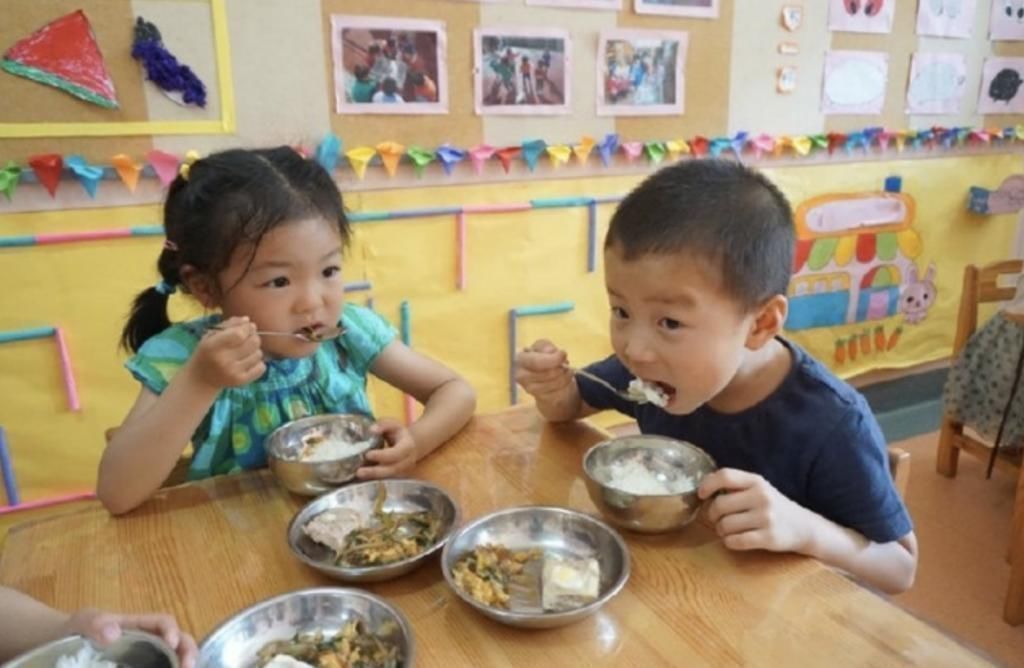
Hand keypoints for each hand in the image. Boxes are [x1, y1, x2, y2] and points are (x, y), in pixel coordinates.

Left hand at [62, 608, 196, 667]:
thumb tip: (114, 635)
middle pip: (178, 642)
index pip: (164, 623)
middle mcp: (147, 641)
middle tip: (189, 667)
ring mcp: (144, 659)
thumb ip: (95, 623)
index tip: (172, 644)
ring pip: (171, 659)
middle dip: (188, 651)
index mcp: (139, 625)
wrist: (57, 647)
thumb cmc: (74, 630)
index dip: (172, 631)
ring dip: (182, 664)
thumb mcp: (82, 622)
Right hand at [187, 316, 265, 389]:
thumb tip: (248, 320)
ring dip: (255, 350)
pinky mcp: (241, 381)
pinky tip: (248, 361)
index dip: (246, 328)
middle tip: (247, 338)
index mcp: (212, 346)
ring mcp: (233, 373)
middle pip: (253, 342)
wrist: (201, 378)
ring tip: (245, 351)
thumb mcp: (212, 335)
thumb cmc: (208, 351)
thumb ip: (229, 325)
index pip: (239, 334)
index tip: (245, 327)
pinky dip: (258, 362)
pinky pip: (262, 367)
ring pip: (259, 354)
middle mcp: (223, 361)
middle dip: (253, 336)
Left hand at [357, 417, 417, 478]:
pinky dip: (372, 478)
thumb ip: (383, 425)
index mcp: (408, 447)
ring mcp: (401, 471)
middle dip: (375, 472)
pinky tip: (360, 477)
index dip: (382, 455)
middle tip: (359, 472)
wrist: (410, 445)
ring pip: (387, 476)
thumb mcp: (393, 424)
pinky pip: (383, 478)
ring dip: (372, 477)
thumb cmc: (399, 433)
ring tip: (357, 475)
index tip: (367, 454)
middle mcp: (406, 461)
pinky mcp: (394, 476)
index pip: (396, 454)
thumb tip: (371, 430)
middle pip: (392, 469)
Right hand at [513, 339, 572, 401]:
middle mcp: (521, 376)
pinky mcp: (541, 399)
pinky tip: (564, 380)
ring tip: (565, 370)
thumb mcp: (544, 348)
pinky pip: (559, 392)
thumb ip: (545, 346)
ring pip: (556, 383)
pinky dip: (565, 384)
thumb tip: (551, 351)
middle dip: (561, 367)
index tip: (563, 354)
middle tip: (565, 363)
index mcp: (520, 360)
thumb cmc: (545, 360)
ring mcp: (530, 390)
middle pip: (548, 373)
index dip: (552, 359)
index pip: (536, 362)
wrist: (546, 379)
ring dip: (565, 375)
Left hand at [699, 468, 813, 553]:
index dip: (707, 485)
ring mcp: (766, 517)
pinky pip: (735, 541)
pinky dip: (729, 543)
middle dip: (713, 515)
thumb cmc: (773, 506)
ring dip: (721, 531)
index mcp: (756, 481)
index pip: (725, 475)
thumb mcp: (759, 489)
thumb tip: (703, 486)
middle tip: (718, 520)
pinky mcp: (768, 538)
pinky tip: (734, 540)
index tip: (701, 495)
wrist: (804, 527)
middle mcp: (761, 496)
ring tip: (728, 531)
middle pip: (720, 504)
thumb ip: (735, 485)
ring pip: (725, 525)